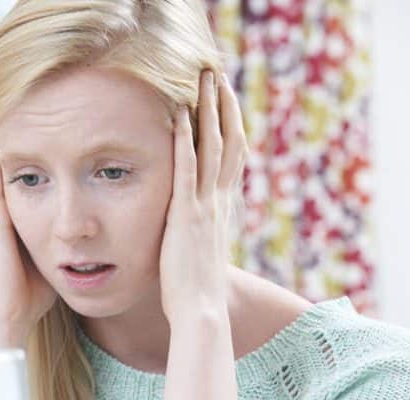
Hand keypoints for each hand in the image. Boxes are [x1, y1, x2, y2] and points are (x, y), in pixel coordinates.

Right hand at [0, 119, 58, 347]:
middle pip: (17, 161)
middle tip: (23, 100)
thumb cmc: (36, 293)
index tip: (53, 121)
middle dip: (21, 133)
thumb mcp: (62, 259)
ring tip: (1, 102)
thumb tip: (103, 236)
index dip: (41, 147)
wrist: (12, 313)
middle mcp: (10, 208)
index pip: (35, 173)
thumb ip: (76, 243)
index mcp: (29, 216)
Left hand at [159, 70, 246, 323]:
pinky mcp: (186, 217)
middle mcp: (218, 203)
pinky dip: (183, 143)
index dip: (231, 128)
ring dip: (208, 113)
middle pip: (228, 144)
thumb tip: (192, 228)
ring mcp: (204, 208)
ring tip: (205, 81)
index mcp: (220, 210)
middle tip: (218, 77)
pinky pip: (186, 172)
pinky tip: (179, 117)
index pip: (230, 159)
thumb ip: (198, 233)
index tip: (226, 102)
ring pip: (212, 149)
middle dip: (224, 108)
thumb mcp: (199, 253)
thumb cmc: (195, 291)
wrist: (201, 313)